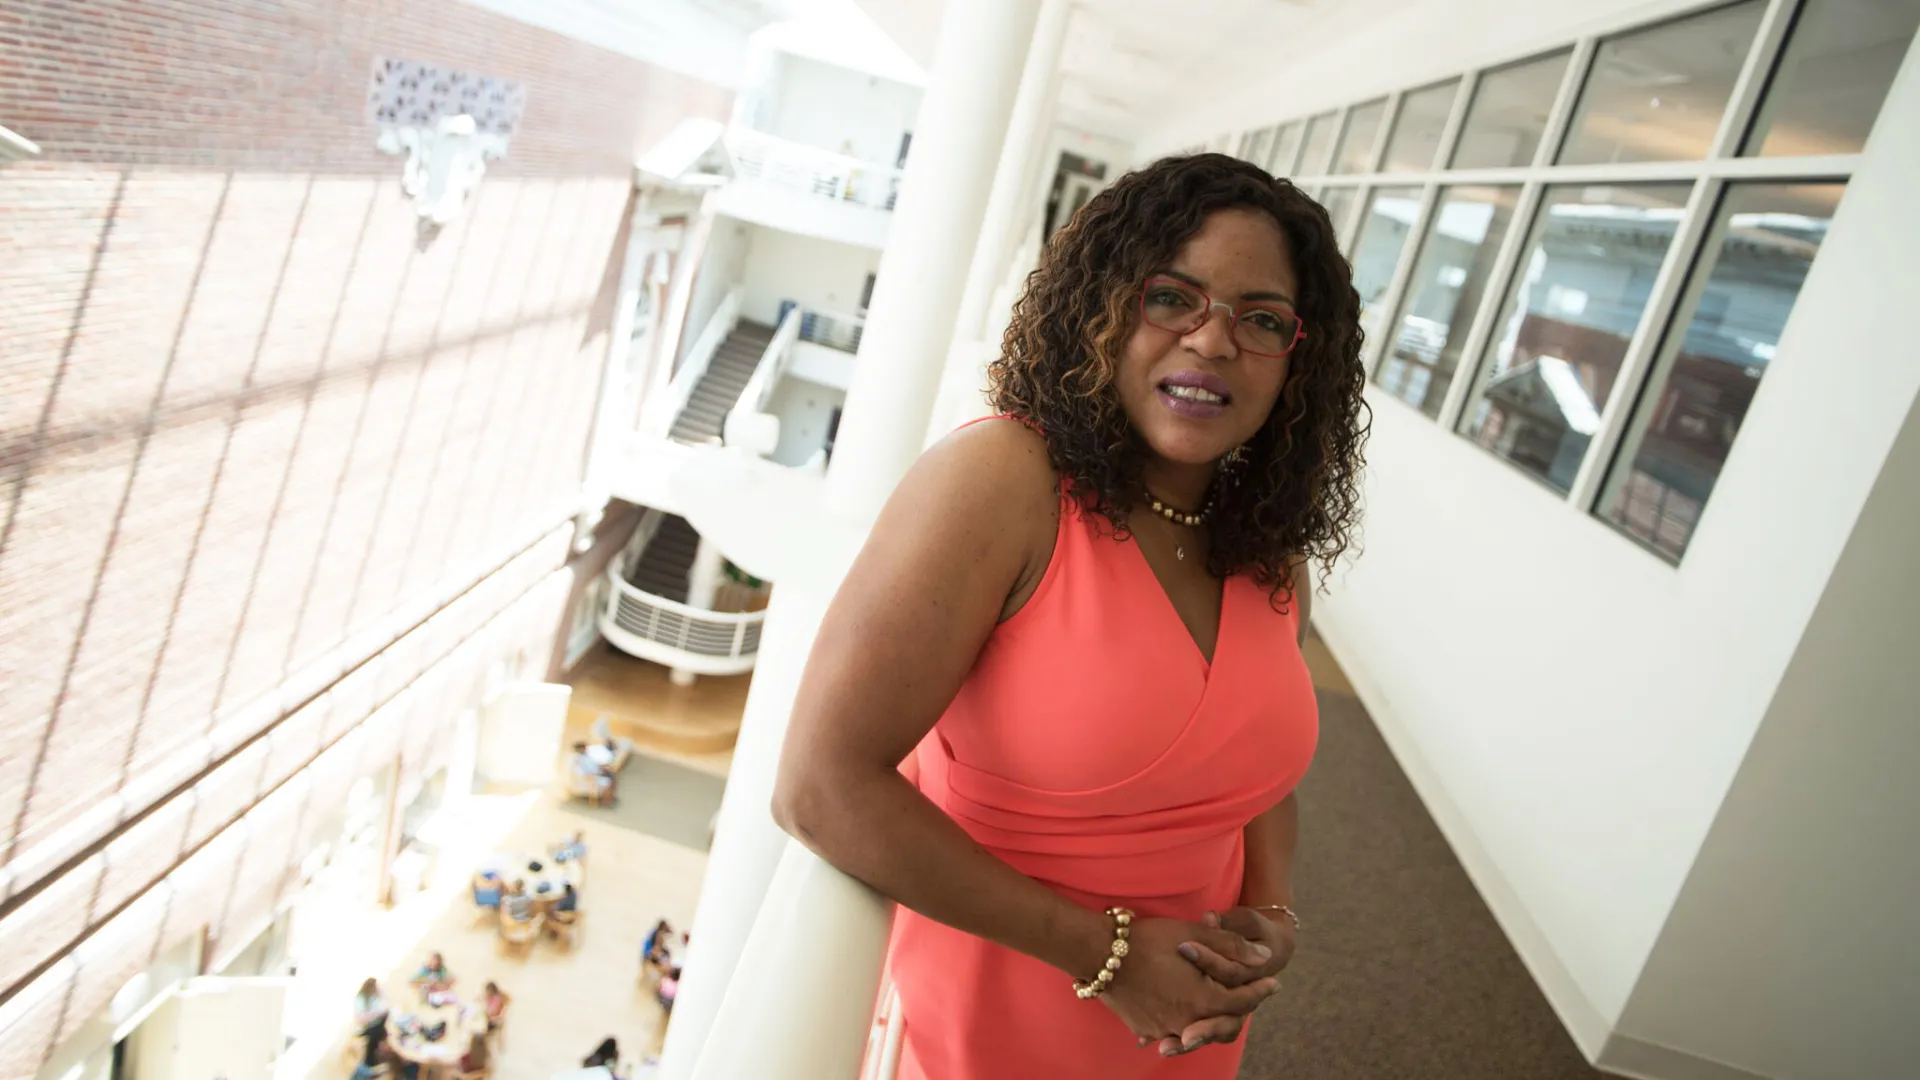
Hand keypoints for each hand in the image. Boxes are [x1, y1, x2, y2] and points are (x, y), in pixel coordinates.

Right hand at [1094, 918, 1278, 1054]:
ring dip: (1211, 1018)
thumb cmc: (1146, 939)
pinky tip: (1183, 1013)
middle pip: (1223, 1023)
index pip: (1242, 1001)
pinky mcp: (1144, 1028)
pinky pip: (1171, 1030)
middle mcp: (1185, 1020)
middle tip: (1250, 996)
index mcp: (1202, 999)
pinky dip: (1183, 1022)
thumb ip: (1232, 947)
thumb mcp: (1193, 934)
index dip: (1260, 991)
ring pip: (1198, 1029)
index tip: (1273, 983)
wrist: (1097, 952)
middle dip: (1239, 1009)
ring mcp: (1163, 1028)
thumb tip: (1265, 958)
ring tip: (1218, 1005)